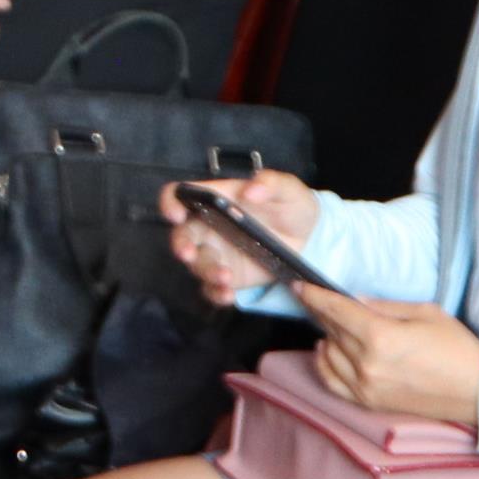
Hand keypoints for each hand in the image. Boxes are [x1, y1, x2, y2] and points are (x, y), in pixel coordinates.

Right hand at [159, 170, 321, 302]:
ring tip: (226, 278)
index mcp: (214, 199)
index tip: (175, 214)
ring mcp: (216, 254)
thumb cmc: (290, 205)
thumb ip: (271, 183)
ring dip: (206, 271)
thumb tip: (251, 190)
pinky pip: (212, 288)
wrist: (308, 237)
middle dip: (181, 245)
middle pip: (181, 235)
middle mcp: (207, 226)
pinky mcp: (228, 277)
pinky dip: (216, 293)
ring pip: (197, 265)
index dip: (170, 203)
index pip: (179, 195)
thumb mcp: (287, 188)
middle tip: (188, 253)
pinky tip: (228, 295)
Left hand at [300, 285, 478, 426]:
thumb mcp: (425, 313)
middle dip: (322, 313)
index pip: (337, 312)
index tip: (299, 286)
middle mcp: (367, 364)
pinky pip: (333, 382)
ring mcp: (366, 387)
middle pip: (332, 331)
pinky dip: (324, 365)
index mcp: (381, 337)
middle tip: (318, 300)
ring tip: (331, 324)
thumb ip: (385, 306)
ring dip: (326, 337)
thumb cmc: (457, 348)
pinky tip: (325, 352)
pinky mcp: (369, 403)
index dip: (315, 297)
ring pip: (328, 355)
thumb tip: (355, 301)